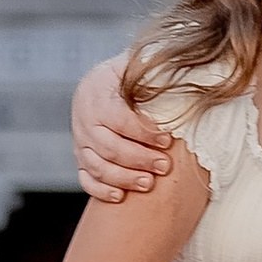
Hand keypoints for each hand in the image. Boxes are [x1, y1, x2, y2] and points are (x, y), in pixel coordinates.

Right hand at [71, 59, 175, 203]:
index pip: (121, 120)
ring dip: (124, 178)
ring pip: (98, 167)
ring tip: (148, 184)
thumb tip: (181, 76)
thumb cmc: (124, 76)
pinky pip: (86, 179)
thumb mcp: (134, 65)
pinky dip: (101, 190)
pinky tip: (120, 196)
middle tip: (165, 166)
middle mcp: (85, 122)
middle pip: (110, 148)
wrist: (96, 84)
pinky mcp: (80, 158)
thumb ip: (152, 72)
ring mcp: (80, 143)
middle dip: (140, 159)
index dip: (145, 133)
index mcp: (98, 97)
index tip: (168, 140)